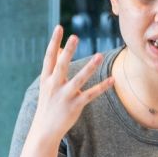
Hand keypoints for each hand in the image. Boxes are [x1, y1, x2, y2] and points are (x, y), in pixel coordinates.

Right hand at [26, 25, 114, 144]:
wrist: (45, 129)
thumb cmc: (48, 103)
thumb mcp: (48, 84)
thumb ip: (56, 66)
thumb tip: (62, 47)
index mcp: (46, 79)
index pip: (49, 57)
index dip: (54, 42)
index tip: (59, 27)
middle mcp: (54, 86)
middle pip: (62, 65)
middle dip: (68, 51)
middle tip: (75, 36)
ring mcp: (65, 96)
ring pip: (78, 79)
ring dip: (89, 67)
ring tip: (98, 55)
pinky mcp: (75, 106)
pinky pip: (91, 94)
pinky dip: (102, 87)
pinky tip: (112, 79)